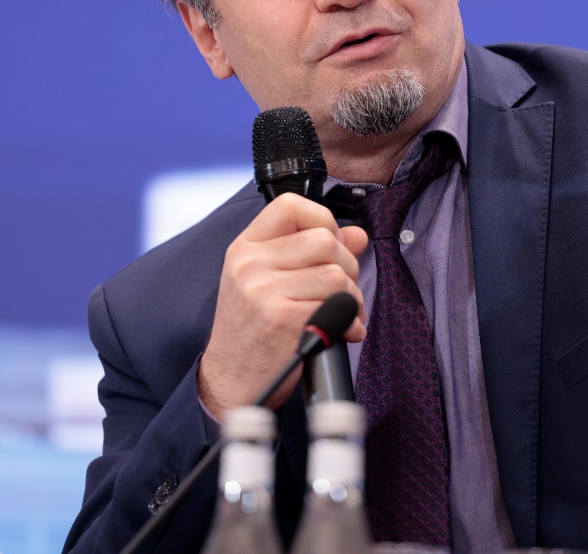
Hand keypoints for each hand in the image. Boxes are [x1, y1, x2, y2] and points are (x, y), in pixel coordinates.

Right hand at [197, 193, 368, 419]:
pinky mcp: (282, 318)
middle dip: (348, 266)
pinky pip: (337, 304)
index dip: (323, 220)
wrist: (230, 382)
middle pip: (324, 239)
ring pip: (337, 273)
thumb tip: (357, 234)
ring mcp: (263, 290)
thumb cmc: (254, 331)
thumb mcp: (270, 283)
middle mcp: (249, 264)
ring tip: (344, 315)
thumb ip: (312, 254)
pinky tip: (343, 332)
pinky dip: (350, 320)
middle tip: (343, 291)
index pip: (290, 205)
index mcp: (245, 248)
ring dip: (352, 298)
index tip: (330, 246)